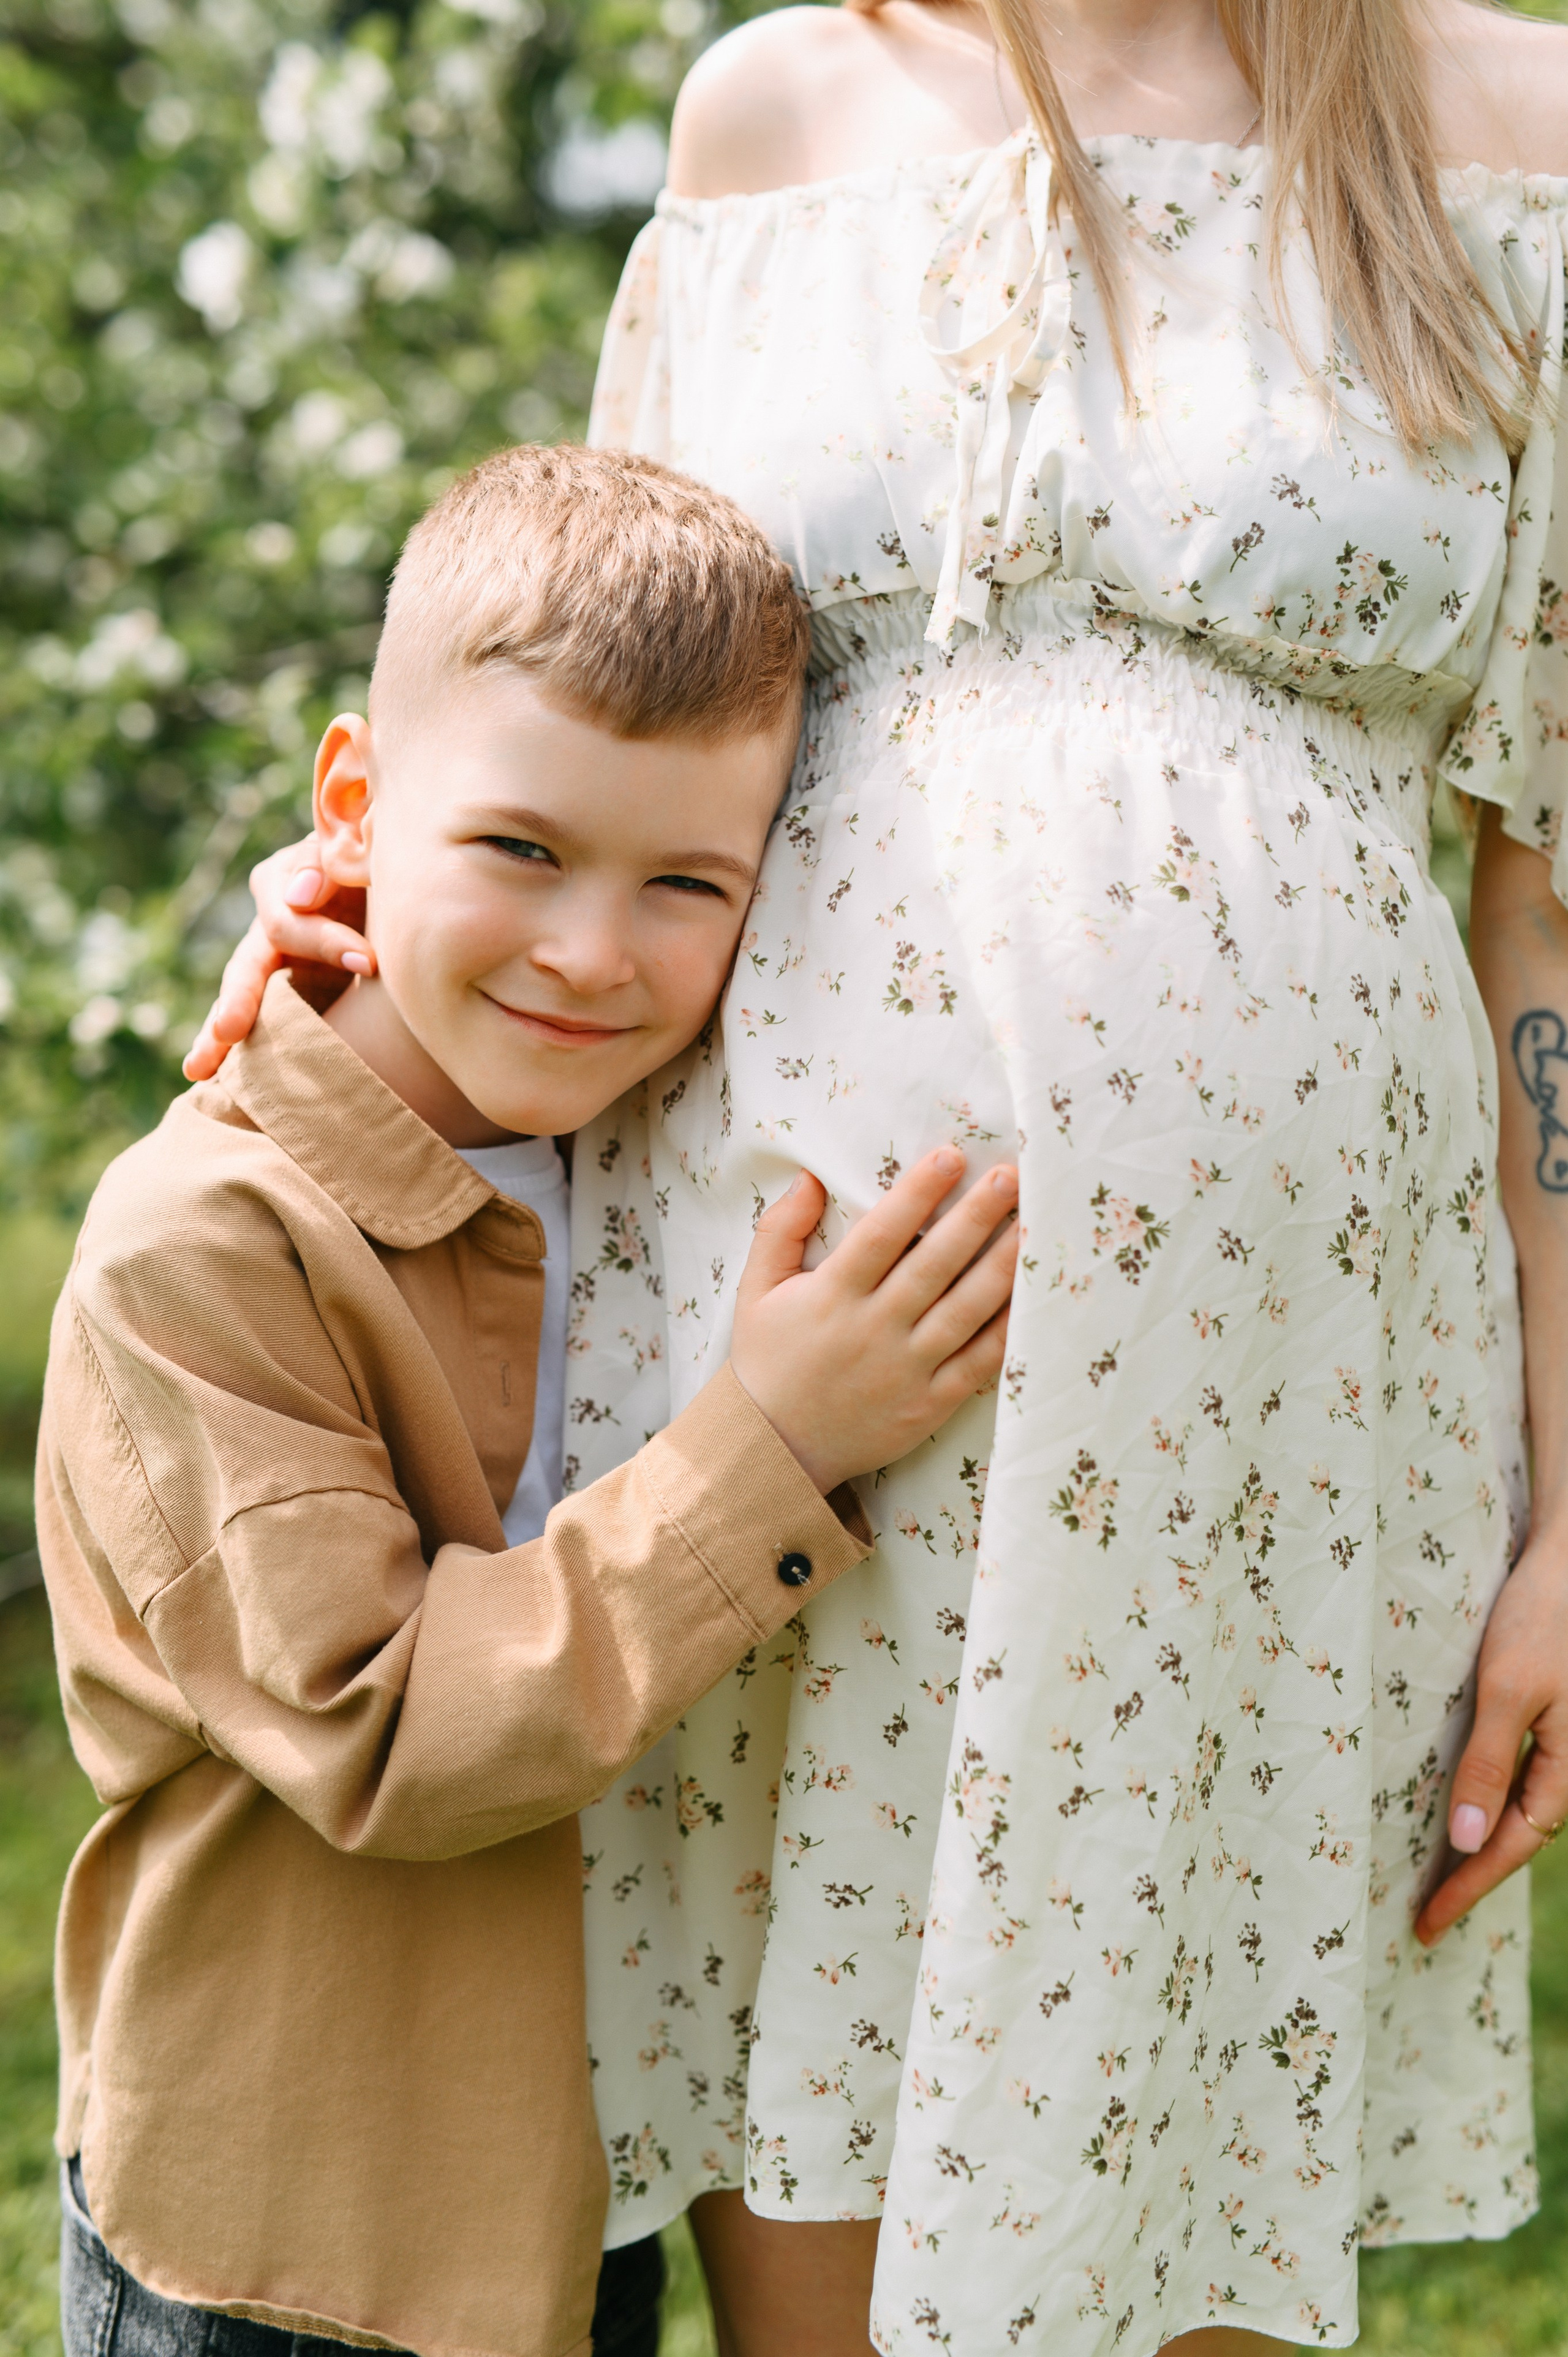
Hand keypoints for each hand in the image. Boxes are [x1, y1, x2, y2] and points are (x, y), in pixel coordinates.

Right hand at [182, 836, 373, 1080]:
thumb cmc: (380, 860)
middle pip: (247, 963)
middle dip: (238, 999)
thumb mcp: (360, 852)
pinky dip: (231, 1044)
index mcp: (286, 880)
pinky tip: (204, 1075)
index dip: (324, 939)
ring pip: (240, 995)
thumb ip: (333, 862)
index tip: (367, 962)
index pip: (290, 918)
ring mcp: (274, 957)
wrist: (395, 880)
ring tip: (199, 1067)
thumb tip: (300, 897)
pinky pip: (256, 1018)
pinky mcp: (286, 987)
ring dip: (220, 1029)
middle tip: (228, 1031)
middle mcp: (272, 921)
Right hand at [730, 1146, 1017, 1494]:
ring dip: (1002, 1265)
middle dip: (975, 1216)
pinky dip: (1006, 1330)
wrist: (774, 1447)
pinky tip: (1031, 1296)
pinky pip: (978, 1363)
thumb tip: (810, 1177)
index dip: (917, 1192)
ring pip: (965, 1310)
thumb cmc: (768, 1360)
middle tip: (1010, 1176)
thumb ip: (779, 1231)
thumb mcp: (756, 1291)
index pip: (882, 1234)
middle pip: (934, 1264)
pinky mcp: (929, 1404)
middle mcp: (873, 1329)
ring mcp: (906, 1369)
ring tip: (1032, 1225)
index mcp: (832, 1296)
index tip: (951, 1154)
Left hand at [1415, 1532, 1567, 1944]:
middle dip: (1474, 1878)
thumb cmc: (1544, 1616)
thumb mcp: (1509, 1688)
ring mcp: (1565, 1744)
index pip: (1512, 1847)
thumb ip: (1488, 1764)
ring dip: (1481, 1845)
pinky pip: (1521, 1781)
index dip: (1468, 1887)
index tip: (1426, 1925)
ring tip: (1437, 1877)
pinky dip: (1490, 1806)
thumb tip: (1465, 1838)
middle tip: (1425, 1917)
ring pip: (1522, 1812)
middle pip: (1520, 1838)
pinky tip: (1464, 1813)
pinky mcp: (1551, 1720)